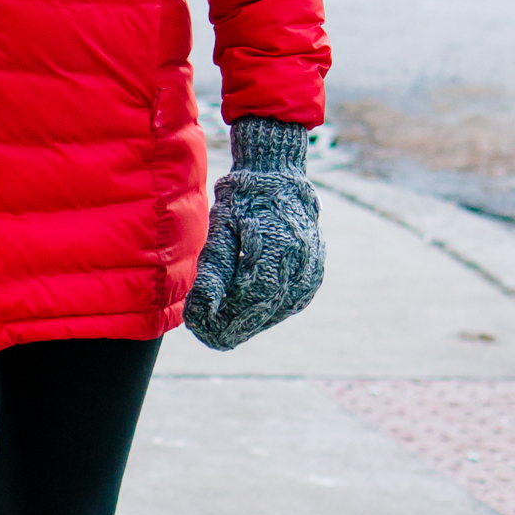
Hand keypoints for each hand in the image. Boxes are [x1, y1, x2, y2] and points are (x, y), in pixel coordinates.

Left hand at [184, 119, 324, 351]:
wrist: (277, 179)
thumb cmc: (243, 202)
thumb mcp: (221, 230)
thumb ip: (214, 272)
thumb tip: (203, 310)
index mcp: (280, 250)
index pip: (252, 300)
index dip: (226, 320)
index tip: (201, 330)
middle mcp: (302, 264)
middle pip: (265, 310)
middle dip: (234, 327)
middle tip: (206, 336)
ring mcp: (312, 271)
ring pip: (278, 311)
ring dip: (249, 323)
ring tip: (221, 328)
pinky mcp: (313, 275)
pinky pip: (289, 303)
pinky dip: (266, 312)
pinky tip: (246, 313)